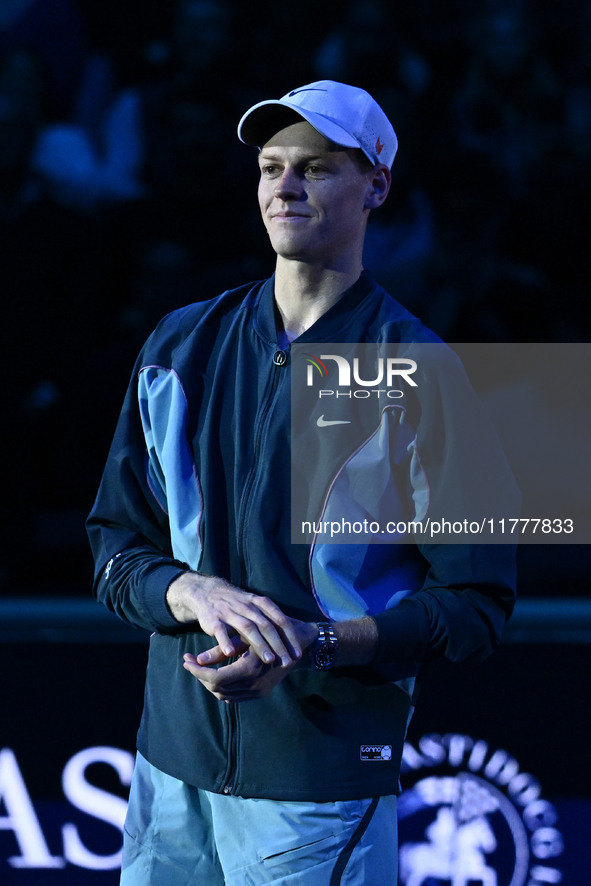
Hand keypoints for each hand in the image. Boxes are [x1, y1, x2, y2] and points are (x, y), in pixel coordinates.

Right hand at [167, 572, 307, 666]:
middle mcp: (247, 606)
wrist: (207, 592)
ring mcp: (230, 612)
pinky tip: (231, 653)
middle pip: (266, 626)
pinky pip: (221, 631)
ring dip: (260, 645)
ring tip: (270, 661)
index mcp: (259, 603)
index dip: (290, 637)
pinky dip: (225, 641)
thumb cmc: (237, 604)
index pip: (279, 620)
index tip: (298, 653)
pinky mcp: (214, 620)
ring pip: (248, 629)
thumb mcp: (256, 605)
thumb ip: (271, 619)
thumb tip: (291, 637)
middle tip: (288, 662)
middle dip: (278, 645)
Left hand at [183, 619, 316, 702]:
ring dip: (209, 682)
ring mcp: (259, 692)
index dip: (198, 671)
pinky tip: (216, 671)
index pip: (215, 679)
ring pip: (224, 695)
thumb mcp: (247, 635)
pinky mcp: (261, 693)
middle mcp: (255, 685)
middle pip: (217, 689)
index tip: (187, 659)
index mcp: (251, 669)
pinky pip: (235, 696)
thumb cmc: (273, 630)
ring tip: (200, 665)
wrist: (300, 642)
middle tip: (189, 660)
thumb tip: (198, 658)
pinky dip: (222, 687)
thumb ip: (222, 648)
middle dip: (200, 675)